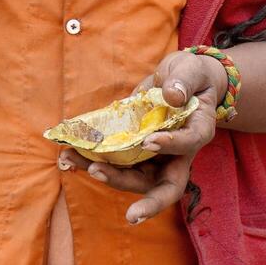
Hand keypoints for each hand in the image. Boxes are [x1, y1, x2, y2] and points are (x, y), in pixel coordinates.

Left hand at [58, 50, 225, 224]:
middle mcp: (177, 155)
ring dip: (102, 173)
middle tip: (112, 190)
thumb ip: (184, 81)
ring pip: (132, 178)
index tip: (149, 141)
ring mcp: (154, 159)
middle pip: (162, 185)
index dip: (170, 146)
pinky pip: (114, 163)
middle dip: (138, 194)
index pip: (187, 145)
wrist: (180, 81)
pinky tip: (68, 155)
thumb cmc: (190, 76)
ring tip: (71, 160)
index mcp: (197, 133)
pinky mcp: (133, 153)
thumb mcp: (191, 70)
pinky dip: (90, 160)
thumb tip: (172, 95)